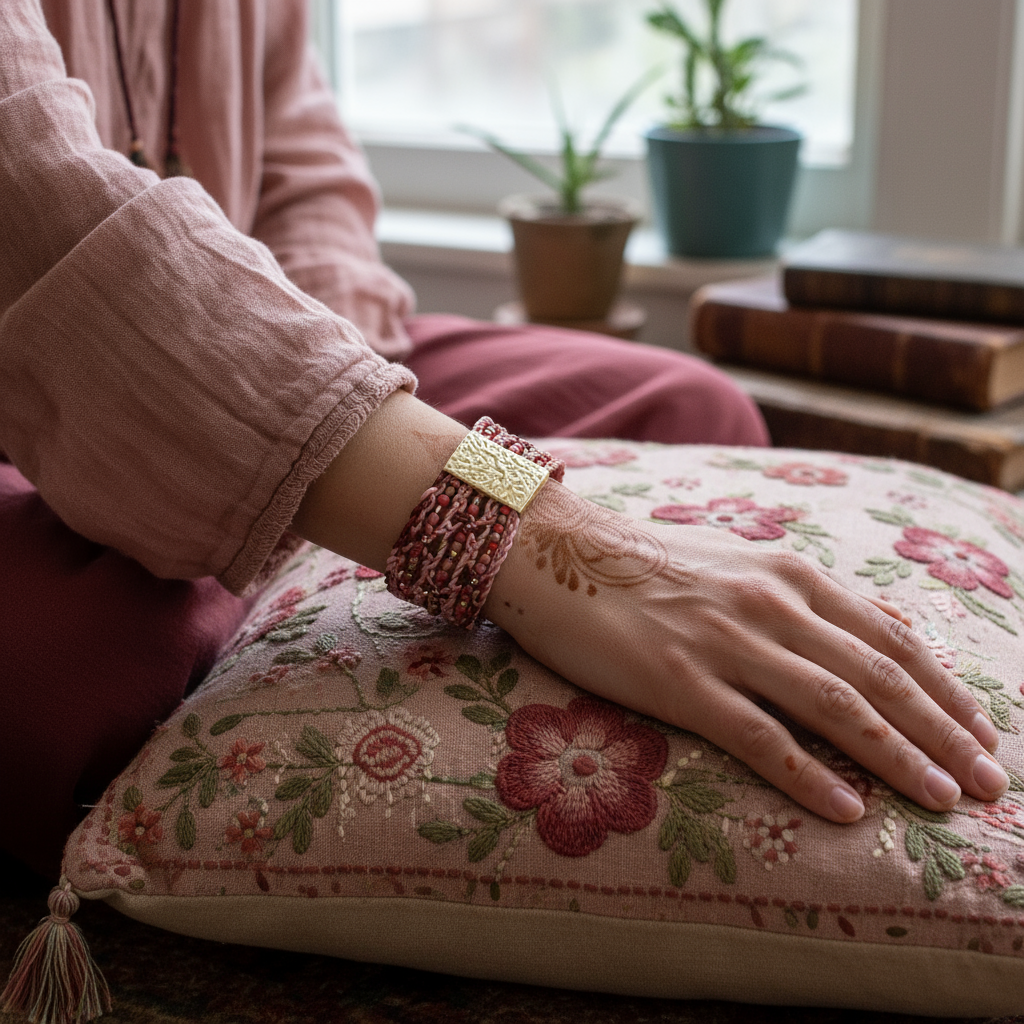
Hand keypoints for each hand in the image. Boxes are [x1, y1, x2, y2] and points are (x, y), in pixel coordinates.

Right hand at [487, 482, 1008, 822]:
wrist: (555, 551)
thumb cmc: (642, 562)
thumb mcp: (735, 561)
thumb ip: (801, 595)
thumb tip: (874, 626)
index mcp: (786, 574)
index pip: (887, 637)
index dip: (943, 688)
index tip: (983, 731)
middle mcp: (768, 604)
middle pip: (876, 676)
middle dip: (943, 731)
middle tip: (991, 781)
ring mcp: (724, 641)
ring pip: (832, 706)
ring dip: (896, 756)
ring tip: (945, 799)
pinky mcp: (677, 678)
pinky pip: (756, 734)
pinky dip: (807, 774)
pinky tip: (845, 808)